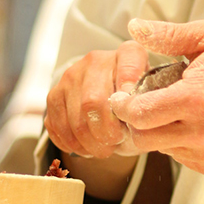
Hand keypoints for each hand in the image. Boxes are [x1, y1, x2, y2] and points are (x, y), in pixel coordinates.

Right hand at [44, 40, 148, 158]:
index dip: (130, 88)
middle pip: (93, 102)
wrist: (110, 98)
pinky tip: (87, 147)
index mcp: (127, 53)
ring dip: (90, 143)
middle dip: (106, 132)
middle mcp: (96, 60)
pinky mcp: (54, 94)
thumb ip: (146, 103)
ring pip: (75, 120)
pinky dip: (72, 144)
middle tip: (115, 142)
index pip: (130, 63)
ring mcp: (71, 76)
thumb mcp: (149, 97)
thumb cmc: (135, 100)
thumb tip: (135, 118)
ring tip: (103, 149)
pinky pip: (57, 126)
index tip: (134, 112)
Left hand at [109, 19, 203, 176]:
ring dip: (161, 130)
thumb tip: (136, 28)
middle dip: (137, 122)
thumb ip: (170, 35)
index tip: (122, 97)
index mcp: (197, 98)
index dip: (124, 106)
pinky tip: (199, 124)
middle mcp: (203, 131)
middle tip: (144, 105)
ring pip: (162, 149)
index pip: (140, 114)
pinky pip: (182, 157)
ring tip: (182, 109)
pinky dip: (181, 141)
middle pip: (143, 139)